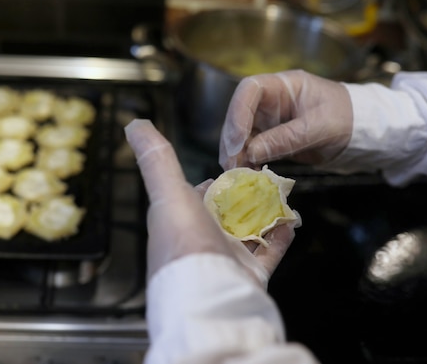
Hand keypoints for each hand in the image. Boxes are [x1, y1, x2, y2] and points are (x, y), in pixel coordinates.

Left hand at [125, 119, 295, 285]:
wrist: (209, 301)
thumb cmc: (184, 244)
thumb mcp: (168, 193)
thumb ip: (156, 160)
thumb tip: (134, 125)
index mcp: (177, 221)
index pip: (197, 196)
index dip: (215, 182)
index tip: (235, 168)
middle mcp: (199, 240)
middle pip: (226, 212)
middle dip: (246, 196)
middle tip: (268, 181)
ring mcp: (224, 260)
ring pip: (248, 231)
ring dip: (266, 214)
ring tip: (284, 198)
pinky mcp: (248, 276)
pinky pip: (268, 253)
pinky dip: (280, 237)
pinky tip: (292, 223)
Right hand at [219, 70, 352, 169]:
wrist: (363, 132)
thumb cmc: (347, 119)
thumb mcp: (320, 128)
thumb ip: (286, 139)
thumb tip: (251, 153)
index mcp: (284, 85)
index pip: (250, 89)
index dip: (238, 112)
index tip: (237, 141)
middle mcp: (271, 100)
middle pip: (239, 112)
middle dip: (232, 138)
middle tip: (231, 163)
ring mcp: (269, 119)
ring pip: (241, 133)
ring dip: (235, 153)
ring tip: (237, 173)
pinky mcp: (271, 137)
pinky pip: (252, 147)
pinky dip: (247, 161)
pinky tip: (248, 174)